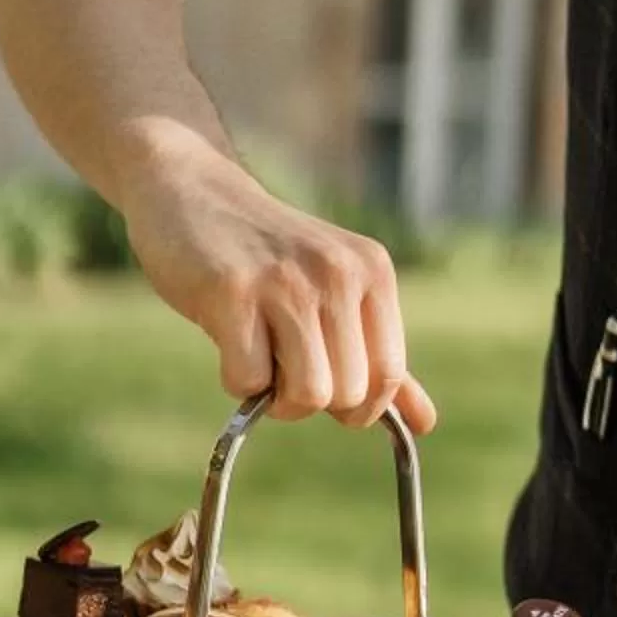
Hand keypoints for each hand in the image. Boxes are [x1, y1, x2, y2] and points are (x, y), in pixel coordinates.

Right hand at [120, 152, 435, 436]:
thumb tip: (426, 424)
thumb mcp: (335, 292)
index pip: (388, 375)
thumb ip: (378, 357)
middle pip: (347, 394)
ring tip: (258, 356)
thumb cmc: (266, 256)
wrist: (191, 192)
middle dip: (309, 399)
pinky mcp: (232, 293)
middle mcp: (338, 272)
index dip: (357, 405)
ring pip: (307, 394)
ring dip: (274, 397)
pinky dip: (235, 378)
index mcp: (372, 271)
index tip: (327, 390)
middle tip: (281, 363)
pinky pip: (248, 381)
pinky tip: (227, 337)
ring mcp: (286, 281)